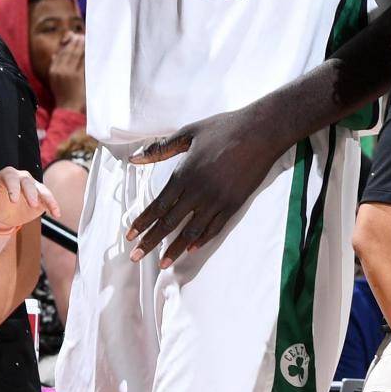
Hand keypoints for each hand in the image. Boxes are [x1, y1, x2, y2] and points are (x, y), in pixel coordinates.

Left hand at [0, 168, 58, 233]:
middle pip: (28, 181)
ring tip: (52, 209)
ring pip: (42, 189)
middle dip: (31, 191)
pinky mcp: (41, 198)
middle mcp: (22, 178)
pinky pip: (48, 199)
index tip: (13, 200)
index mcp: (7, 175)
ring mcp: (33, 187)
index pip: (11, 177)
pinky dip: (53, 205)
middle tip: (31, 203)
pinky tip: (56, 213)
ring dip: (47, 198)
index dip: (13, 188)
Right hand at [46, 31, 84, 111]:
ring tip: (86, 39)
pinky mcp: (78, 77)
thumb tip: (56, 53)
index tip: (73, 37)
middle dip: (75, 42)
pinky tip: (90, 50)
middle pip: (68, 51)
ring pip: (76, 54)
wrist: (68, 108)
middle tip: (82, 36)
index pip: (60, 52)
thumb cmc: (63, 95)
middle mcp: (59, 70)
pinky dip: (87, 54)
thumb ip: (55, 66)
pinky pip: (83, 62)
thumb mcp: (54, 80)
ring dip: (81, 45)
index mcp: (53, 70)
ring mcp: (69, 73)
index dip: (67, 43)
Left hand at [125, 106, 284, 264]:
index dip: (142, 223)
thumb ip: (160, 149)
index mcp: (184, 174)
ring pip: (192, 232)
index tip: (129, 236)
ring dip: (175, 249)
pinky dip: (201, 240)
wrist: (260, 132)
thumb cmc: (223, 128)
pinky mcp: (234, 205)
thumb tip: (134, 159)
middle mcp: (198, 192)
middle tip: (135, 257)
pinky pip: (215, 228)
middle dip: (150, 242)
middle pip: (170, 223)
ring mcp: (218, 201)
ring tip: (163, 263)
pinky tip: (191, 249)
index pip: (158, 205)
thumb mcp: (188, 133)